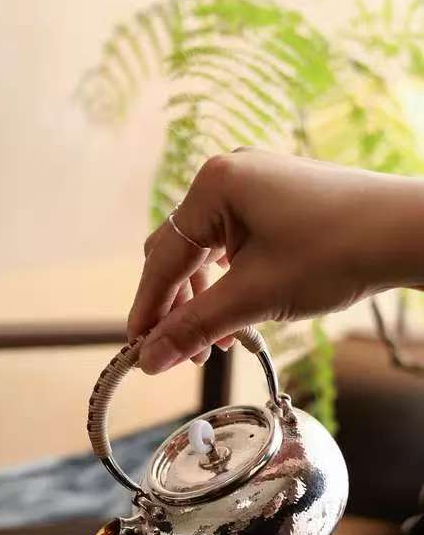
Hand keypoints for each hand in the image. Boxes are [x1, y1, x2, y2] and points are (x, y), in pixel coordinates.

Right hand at [128, 148, 423, 373]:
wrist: (408, 233)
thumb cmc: (338, 250)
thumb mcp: (255, 297)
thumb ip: (194, 328)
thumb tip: (149, 359)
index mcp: (214, 185)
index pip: (163, 258)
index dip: (148, 310)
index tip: (137, 351)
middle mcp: (228, 175)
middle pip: (178, 252)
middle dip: (177, 307)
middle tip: (179, 354)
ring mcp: (253, 185)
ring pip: (206, 252)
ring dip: (204, 300)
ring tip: (218, 343)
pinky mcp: (275, 199)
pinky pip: (233, 244)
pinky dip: (229, 282)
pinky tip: (239, 314)